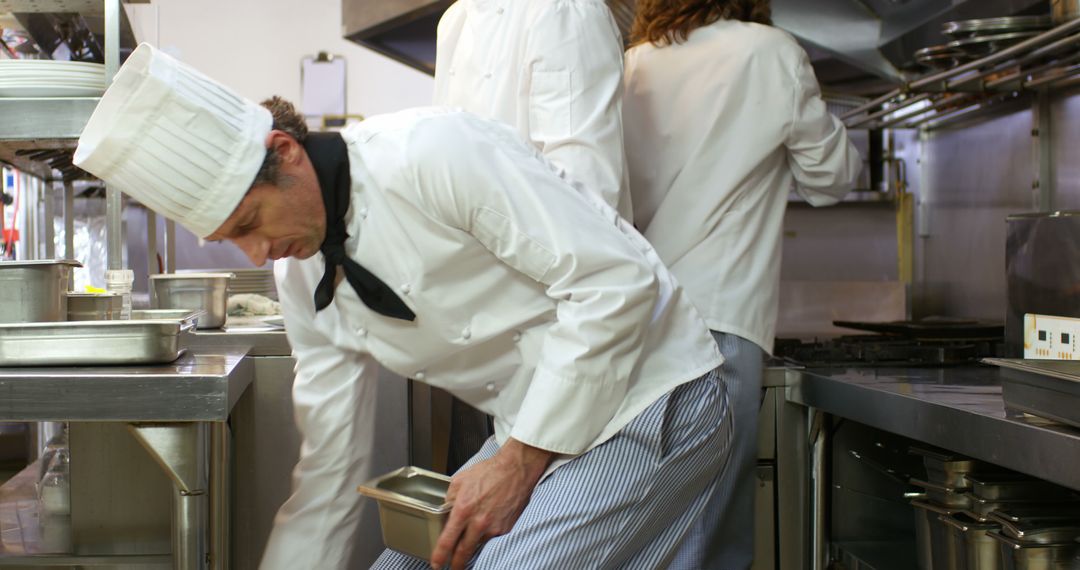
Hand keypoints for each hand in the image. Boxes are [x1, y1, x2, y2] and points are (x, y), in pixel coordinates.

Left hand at [430, 438, 553, 569]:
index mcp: (464, 510)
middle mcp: (479, 522)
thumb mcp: (460, 481)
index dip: (439, 556)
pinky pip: (492, 539)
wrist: (515, 469)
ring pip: (478, 546)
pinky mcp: (506, 529)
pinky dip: (486, 539)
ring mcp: (494, 528)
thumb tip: (444, 511)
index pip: (447, 540)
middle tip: (450, 568)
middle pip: (463, 553)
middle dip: (455, 565)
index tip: (435, 563)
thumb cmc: (489, 472)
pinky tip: (485, 531)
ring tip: (466, 549)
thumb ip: (449, 499)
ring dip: (471, 550)